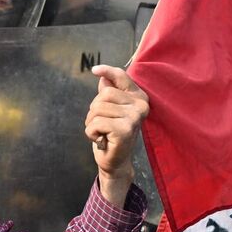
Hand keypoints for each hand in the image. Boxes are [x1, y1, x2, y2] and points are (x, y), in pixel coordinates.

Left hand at [86, 64, 148, 205]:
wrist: (115, 161)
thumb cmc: (111, 134)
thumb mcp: (110, 111)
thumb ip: (109, 93)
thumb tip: (102, 77)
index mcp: (138, 97)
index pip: (121, 77)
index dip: (107, 71)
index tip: (95, 70)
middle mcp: (140, 105)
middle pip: (104, 94)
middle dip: (94, 110)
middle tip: (101, 124)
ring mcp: (134, 118)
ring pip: (98, 109)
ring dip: (91, 123)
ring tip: (102, 132)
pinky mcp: (125, 130)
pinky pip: (96, 123)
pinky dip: (91, 133)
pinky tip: (101, 139)